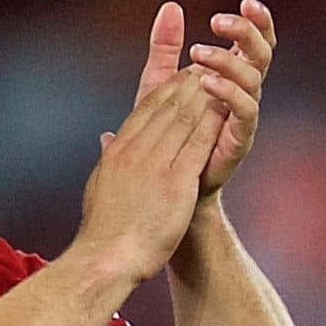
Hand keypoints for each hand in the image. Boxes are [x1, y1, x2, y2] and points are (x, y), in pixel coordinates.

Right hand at [75, 68, 219, 282]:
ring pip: (184, 120)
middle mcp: (135, 151)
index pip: (146, 111)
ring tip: (222, 80)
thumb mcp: (99, 186)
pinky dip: (212, 123)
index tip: (182, 76)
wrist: (106, 258)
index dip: (167, 89)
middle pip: (167, 108)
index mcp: (118, 152)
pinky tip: (226, 110)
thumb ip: (107, 158)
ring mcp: (155, 165)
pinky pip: (198, 144)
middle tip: (209, 67)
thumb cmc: (103, 230)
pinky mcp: (175, 183)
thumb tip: (106, 139)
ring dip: (205, 96)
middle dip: (189, 84)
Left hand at [133, 0, 276, 199]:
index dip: (257, 22)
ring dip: (228, 61)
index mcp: (231, 77)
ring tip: (199, 52)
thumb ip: (165, 48)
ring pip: (253, 79)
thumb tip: (170, 6)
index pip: (253, 42)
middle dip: (247, 33)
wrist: (162, 185)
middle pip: (262, 55)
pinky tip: (206, 82)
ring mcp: (243, 117)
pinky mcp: (238, 139)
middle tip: (220, 20)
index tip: (246, 1)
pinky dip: (228, 93)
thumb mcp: (159, 83)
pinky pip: (244, 111)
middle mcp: (243, 94)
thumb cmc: (164, 133)